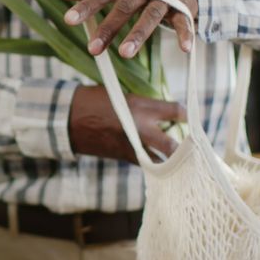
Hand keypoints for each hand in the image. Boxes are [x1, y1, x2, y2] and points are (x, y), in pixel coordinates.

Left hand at [50, 0, 198, 57]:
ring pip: (151, 14)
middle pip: (125, 5)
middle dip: (109, 27)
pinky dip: (185, 34)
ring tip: (124, 54)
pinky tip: (184, 49)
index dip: (86, 5)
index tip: (68, 20)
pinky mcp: (183, 6)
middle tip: (92, 50)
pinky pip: (183, 21)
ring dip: (138, 34)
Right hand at [69, 85, 184, 162]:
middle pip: (173, 145)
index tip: (189, 118)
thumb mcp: (122, 96)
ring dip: (171, 160)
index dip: (186, 115)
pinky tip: (158, 161)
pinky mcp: (123, 156)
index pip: (176, 111)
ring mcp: (132, 146)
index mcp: (141, 107)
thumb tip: (162, 114)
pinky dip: (154, 163)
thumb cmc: (94, 100)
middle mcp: (140, 128)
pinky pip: (146, 163)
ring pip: (161, 161)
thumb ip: (143, 106)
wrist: (68, 118)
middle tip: (191, 147)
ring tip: (179, 160)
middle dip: (184, 148)